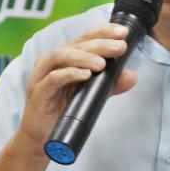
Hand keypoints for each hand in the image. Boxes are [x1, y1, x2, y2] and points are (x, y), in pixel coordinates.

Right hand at [19, 23, 136, 147]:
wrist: (42, 138)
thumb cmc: (64, 111)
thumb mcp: (91, 94)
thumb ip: (110, 84)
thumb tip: (131, 76)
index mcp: (64, 57)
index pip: (84, 38)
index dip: (103, 32)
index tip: (122, 32)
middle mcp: (51, 62)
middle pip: (75, 45)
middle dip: (100, 44)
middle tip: (120, 47)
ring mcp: (42, 76)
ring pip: (61, 56)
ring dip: (84, 57)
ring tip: (102, 64)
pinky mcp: (38, 92)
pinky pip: (53, 79)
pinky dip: (70, 74)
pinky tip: (85, 75)